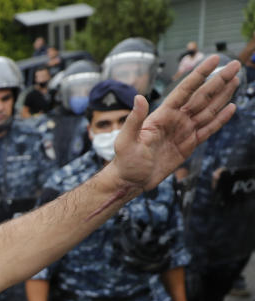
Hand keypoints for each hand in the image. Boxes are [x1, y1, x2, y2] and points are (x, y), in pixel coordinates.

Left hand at [112, 56, 239, 192]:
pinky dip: (220, 119)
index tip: (214, 59)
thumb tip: (139, 98)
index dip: (200, 74)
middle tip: (235, 65)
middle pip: (202, 96)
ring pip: (208, 110)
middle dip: (218, 80)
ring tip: (236, 80)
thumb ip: (134, 120)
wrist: (131, 181)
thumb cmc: (125, 161)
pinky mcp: (189, 144)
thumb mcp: (126, 141)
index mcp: (162, 115)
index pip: (185, 90)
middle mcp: (175, 119)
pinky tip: (231, 107)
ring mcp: (184, 131)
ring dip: (223, 95)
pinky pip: (208, 129)